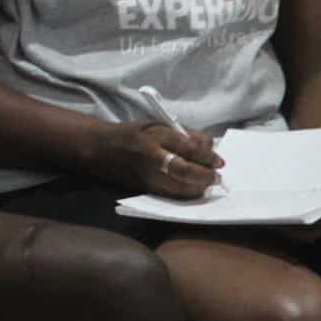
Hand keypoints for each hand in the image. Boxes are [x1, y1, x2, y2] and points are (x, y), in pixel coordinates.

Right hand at [96, 122, 222, 198]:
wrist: (101, 148)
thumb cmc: (132, 134)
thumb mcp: (156, 125)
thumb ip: (182, 135)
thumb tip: (208, 146)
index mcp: (154, 137)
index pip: (187, 148)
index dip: (207, 156)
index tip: (220, 162)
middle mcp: (150, 157)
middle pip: (184, 171)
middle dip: (205, 176)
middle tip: (217, 177)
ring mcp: (146, 175)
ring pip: (179, 187)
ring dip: (198, 188)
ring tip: (207, 184)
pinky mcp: (144, 188)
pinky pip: (170, 195)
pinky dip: (185, 194)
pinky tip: (193, 190)